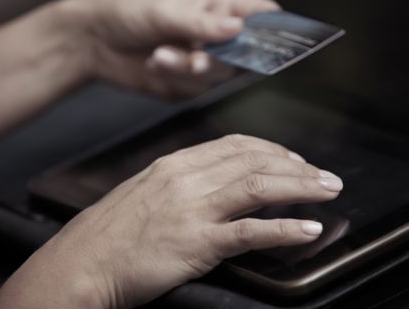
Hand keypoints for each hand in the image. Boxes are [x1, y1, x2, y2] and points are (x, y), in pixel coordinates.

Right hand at [0, 135, 342, 308]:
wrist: (81, 262)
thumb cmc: (110, 233)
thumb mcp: (145, 192)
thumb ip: (181, 183)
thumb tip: (214, 184)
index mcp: (175, 165)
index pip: (235, 145)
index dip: (272, 150)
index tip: (293, 158)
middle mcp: (186, 179)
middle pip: (254, 161)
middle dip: (296, 166)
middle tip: (324, 175)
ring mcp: (192, 210)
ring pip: (258, 187)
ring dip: (300, 187)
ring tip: (327, 190)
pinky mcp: (195, 243)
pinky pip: (248, 232)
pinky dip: (283, 229)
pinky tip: (306, 228)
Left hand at [55, 0, 278, 98]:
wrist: (97, 41)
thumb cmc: (130, 12)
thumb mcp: (164, 11)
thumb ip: (201, 23)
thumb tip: (237, 29)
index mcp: (219, 2)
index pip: (261, 14)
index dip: (275, 29)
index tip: (281, 45)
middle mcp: (217, 32)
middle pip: (244, 53)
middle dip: (216, 58)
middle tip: (196, 58)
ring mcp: (204, 58)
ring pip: (216, 74)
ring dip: (186, 67)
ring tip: (159, 54)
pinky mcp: (188, 81)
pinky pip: (193, 88)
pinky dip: (173, 77)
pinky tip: (154, 63)